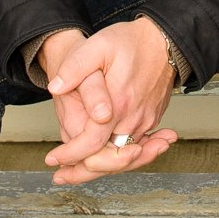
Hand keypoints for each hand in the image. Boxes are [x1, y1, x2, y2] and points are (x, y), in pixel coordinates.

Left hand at [41, 18, 178, 184]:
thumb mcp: (98, 45)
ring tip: (75, 174)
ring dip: (100, 168)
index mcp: (118, 103)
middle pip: (108, 160)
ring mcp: (144, 121)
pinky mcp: (151, 120)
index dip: (70, 155)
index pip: (91, 143)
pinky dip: (119, 159)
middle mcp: (133, 118)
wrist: (165, 40)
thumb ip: (75, 67)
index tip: (52, 158)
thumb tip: (56, 86)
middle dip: (83, 172)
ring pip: (122, 158)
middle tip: (61, 177)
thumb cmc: (132, 42)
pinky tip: (103, 163)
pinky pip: (134, 148)